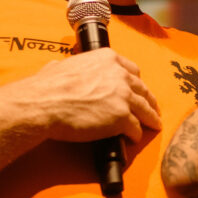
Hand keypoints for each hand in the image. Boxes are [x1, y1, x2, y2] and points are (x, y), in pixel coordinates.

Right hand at [19, 48, 160, 142]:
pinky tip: (133, 138)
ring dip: (150, 118)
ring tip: (154, 125)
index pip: (132, 70)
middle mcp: (119, 75)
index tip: (138, 89)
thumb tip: (58, 67)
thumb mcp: (60, 65)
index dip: (136, 82)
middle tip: (152, 108)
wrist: (43, 103)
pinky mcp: (122, 117)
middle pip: (142, 90)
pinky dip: (135, 135)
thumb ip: (68, 66)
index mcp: (107, 59)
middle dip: (149, 100)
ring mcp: (123, 96)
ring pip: (145, 110)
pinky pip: (135, 128)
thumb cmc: (46, 86)